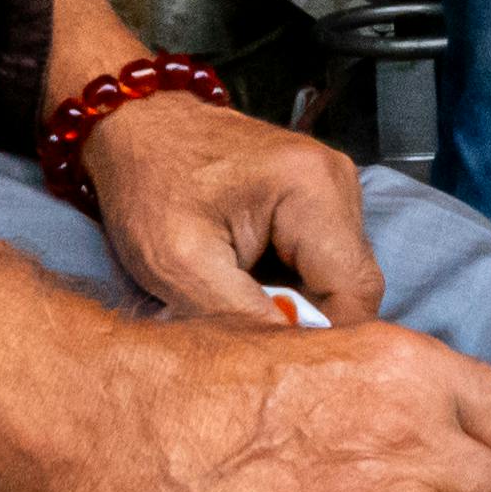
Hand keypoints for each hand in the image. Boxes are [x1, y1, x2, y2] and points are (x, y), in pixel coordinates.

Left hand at [78, 91, 386, 329]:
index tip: (269, 349)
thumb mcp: (179, 265)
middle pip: (354, 286)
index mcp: (313, 189)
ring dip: (295, 298)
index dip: (319, 336)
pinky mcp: (319, 194)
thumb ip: (244, 318)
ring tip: (236, 287)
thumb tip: (296, 363)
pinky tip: (246, 271)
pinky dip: (289, 278)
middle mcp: (337, 180)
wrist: (133, 128)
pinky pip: (324, 259)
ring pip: (340, 276)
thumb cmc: (147, 185)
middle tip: (240, 315)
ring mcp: (333, 184)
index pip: (357, 294)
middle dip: (303, 315)